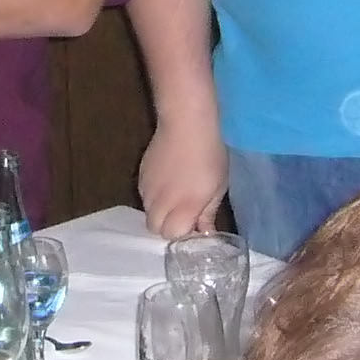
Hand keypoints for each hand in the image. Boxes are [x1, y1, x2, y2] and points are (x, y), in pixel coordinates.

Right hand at [138, 116, 227, 237]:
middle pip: (155, 228)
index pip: (172, 235)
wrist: (186, 124)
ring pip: (148, 212)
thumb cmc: (210, 155)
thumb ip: (208, 213)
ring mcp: (147, 188)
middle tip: (184, 214)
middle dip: (168, 226)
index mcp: (184, 207)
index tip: (194, 225)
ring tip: (175, 196)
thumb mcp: (218, 186)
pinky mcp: (140, 175)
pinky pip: (144, 196)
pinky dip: (153, 197)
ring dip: (160, 212)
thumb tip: (206, 232)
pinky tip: (166, 182)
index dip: (183, 233)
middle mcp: (161, 202)